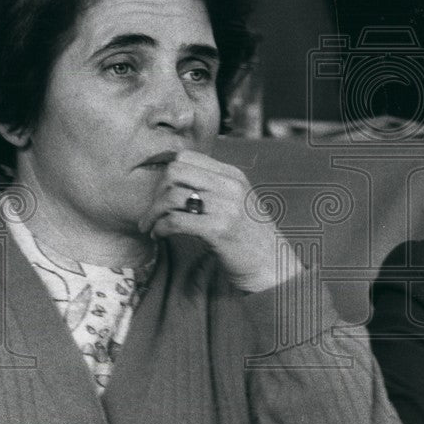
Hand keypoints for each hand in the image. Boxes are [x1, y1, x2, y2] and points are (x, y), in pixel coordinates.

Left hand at [138, 150, 303, 292]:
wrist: (272, 266)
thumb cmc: (249, 238)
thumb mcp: (237, 203)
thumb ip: (213, 188)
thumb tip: (173, 180)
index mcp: (233, 175)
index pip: (187, 157)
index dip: (165, 172)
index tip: (159, 191)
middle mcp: (230, 186)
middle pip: (175, 171)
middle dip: (156, 191)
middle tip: (153, 211)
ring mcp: (226, 207)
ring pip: (171, 196)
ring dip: (153, 213)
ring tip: (151, 226)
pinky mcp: (219, 230)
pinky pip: (175, 220)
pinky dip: (160, 228)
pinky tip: (160, 235)